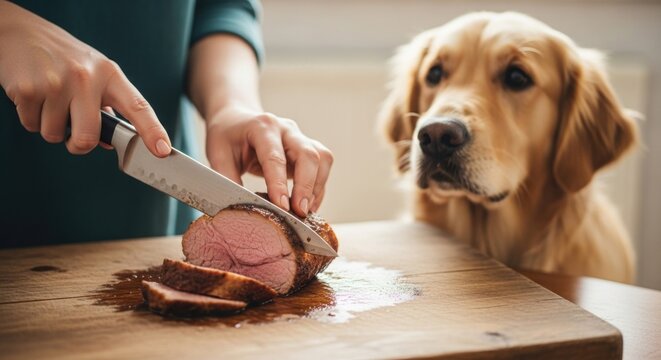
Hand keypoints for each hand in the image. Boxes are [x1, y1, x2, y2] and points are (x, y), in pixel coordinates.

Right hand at [0, 1, 170, 155]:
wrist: (21, 33)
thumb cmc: (65, 59)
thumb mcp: (95, 74)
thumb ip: (108, 107)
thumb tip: (109, 143)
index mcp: (110, 75)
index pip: (138, 107)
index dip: (152, 131)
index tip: (162, 150)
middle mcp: (86, 77)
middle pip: (88, 136)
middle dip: (79, 145)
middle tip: (74, 137)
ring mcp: (56, 83)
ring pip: (55, 135)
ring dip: (50, 127)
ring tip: (50, 101)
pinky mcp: (28, 89)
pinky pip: (31, 126)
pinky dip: (31, 118)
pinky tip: (34, 97)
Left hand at [206, 106, 332, 216]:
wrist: (236, 118)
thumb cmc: (227, 136)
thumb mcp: (218, 155)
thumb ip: (228, 180)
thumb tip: (241, 208)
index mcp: (262, 126)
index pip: (275, 157)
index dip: (279, 184)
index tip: (282, 207)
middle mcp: (286, 129)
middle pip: (308, 154)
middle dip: (307, 186)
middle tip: (300, 212)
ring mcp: (300, 137)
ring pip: (322, 159)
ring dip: (316, 187)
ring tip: (305, 211)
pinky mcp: (307, 149)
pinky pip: (322, 166)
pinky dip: (318, 188)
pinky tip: (308, 205)